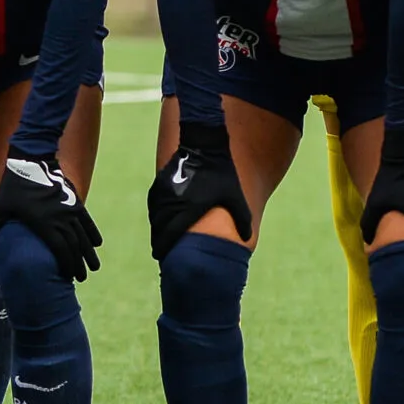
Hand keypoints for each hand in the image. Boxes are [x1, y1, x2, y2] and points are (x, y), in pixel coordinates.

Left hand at [0, 153, 102, 281]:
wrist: (32, 160)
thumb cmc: (13, 187)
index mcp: (43, 224)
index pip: (60, 251)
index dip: (66, 266)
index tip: (68, 277)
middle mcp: (60, 219)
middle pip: (75, 247)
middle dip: (79, 265)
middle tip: (81, 279)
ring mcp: (70, 210)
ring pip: (84, 236)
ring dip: (89, 253)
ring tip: (93, 267)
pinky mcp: (75, 201)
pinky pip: (87, 221)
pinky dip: (93, 233)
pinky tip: (97, 244)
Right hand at [146, 121, 251, 259]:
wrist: (203, 145)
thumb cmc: (221, 173)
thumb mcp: (235, 197)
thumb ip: (242, 218)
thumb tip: (248, 238)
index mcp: (187, 211)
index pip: (170, 236)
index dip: (164, 249)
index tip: (163, 258)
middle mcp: (171, 204)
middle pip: (159, 230)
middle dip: (159, 243)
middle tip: (161, 253)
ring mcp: (164, 193)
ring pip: (155, 217)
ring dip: (157, 229)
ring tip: (160, 240)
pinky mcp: (161, 183)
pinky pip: (155, 204)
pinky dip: (156, 215)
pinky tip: (160, 219)